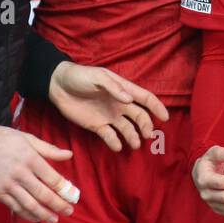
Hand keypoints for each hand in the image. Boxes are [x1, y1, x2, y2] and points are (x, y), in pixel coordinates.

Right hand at [0, 124, 75, 222]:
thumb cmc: (5, 139)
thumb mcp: (29, 139)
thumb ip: (49, 149)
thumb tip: (69, 155)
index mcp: (30, 158)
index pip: (52, 178)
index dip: (65, 190)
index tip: (74, 196)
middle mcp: (20, 173)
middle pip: (43, 194)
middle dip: (58, 205)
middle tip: (69, 211)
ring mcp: (7, 184)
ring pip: (29, 204)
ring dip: (44, 214)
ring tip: (55, 219)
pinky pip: (15, 207)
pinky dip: (27, 214)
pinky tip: (36, 217)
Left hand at [49, 62, 168, 151]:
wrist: (58, 86)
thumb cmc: (80, 76)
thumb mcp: (97, 77)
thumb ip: (114, 88)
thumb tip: (130, 100)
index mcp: (123, 90)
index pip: (145, 98)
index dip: (157, 107)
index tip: (165, 118)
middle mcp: (120, 104)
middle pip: (139, 116)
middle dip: (146, 126)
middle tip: (147, 135)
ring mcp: (109, 116)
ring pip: (127, 128)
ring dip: (133, 136)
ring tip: (135, 144)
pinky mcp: (97, 126)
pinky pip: (110, 136)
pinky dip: (115, 142)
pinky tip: (117, 146)